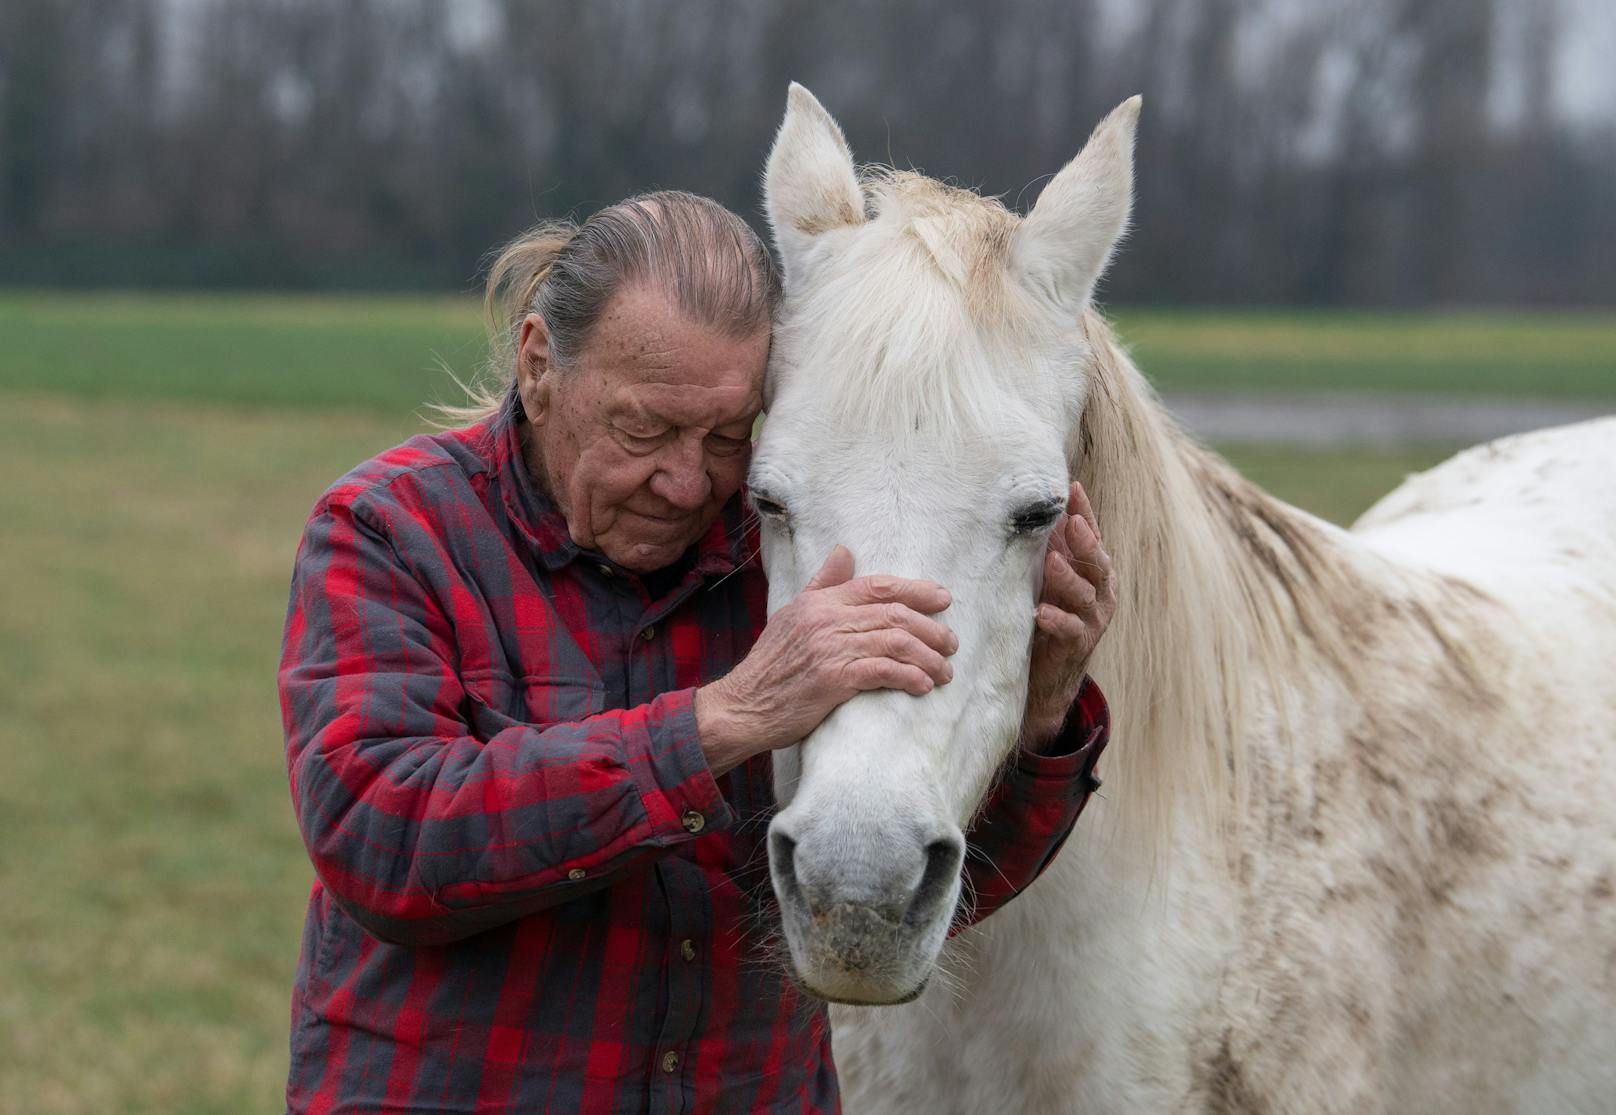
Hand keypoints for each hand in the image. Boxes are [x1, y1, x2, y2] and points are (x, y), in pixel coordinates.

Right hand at [694, 546, 956, 774]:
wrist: (743, 706)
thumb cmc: (771, 665)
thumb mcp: (792, 615)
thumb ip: (823, 584)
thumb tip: (844, 550)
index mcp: (819, 601)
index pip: (877, 586)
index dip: (916, 590)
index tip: (944, 600)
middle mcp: (826, 619)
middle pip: (894, 613)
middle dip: (931, 628)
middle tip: (951, 644)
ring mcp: (830, 648)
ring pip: (895, 641)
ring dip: (928, 656)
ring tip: (944, 671)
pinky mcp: (832, 680)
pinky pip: (883, 671)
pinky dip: (909, 677)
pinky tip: (922, 686)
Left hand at [1022, 482, 1116, 749]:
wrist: (1048, 673)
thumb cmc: (1049, 614)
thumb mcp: (1049, 578)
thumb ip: (1049, 547)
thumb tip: (1035, 508)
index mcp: (1094, 572)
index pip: (1092, 536)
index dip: (1085, 512)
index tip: (1072, 488)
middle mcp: (1100, 593)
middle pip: (1098, 563)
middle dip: (1086, 542)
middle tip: (1072, 522)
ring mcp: (1092, 620)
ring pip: (1085, 595)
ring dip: (1068, 577)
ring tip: (1052, 561)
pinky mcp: (1077, 644)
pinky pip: (1070, 630)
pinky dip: (1057, 620)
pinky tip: (1042, 612)